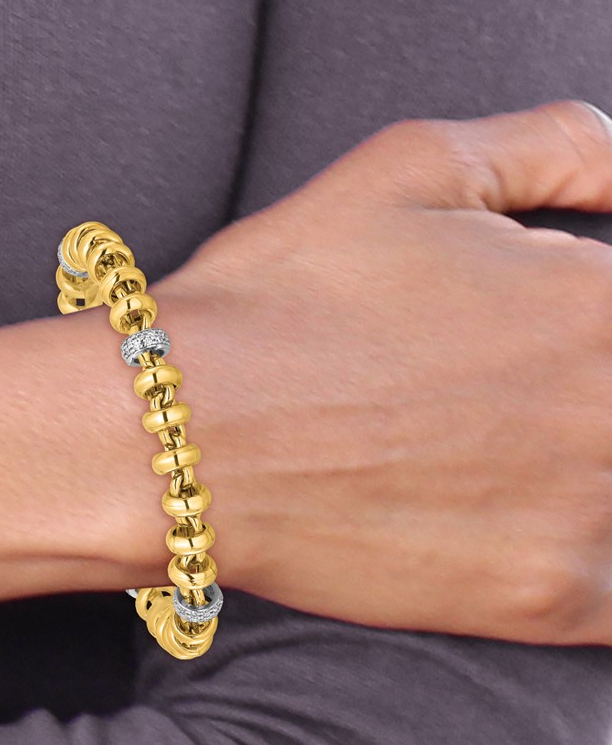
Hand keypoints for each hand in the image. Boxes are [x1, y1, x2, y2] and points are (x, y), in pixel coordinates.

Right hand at [148, 100, 611, 644]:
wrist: (175, 437)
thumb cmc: (276, 299)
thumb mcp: (410, 168)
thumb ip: (558, 145)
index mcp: (599, 298)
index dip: (589, 320)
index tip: (538, 341)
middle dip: (583, 393)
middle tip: (485, 401)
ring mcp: (587, 513)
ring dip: (587, 472)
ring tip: (488, 453)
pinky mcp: (541, 600)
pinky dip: (596, 563)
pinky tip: (533, 531)